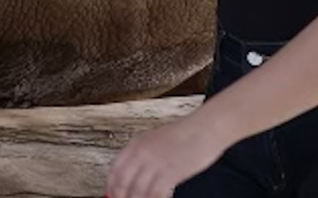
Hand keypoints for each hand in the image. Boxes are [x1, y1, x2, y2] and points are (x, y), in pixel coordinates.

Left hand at [105, 114, 226, 197]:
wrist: (205, 128)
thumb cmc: (185, 134)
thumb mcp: (157, 140)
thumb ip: (143, 155)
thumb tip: (132, 176)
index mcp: (137, 143)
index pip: (115, 171)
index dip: (112, 189)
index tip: (113, 196)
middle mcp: (142, 153)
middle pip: (122, 185)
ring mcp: (155, 163)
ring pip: (137, 193)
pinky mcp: (170, 173)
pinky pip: (155, 195)